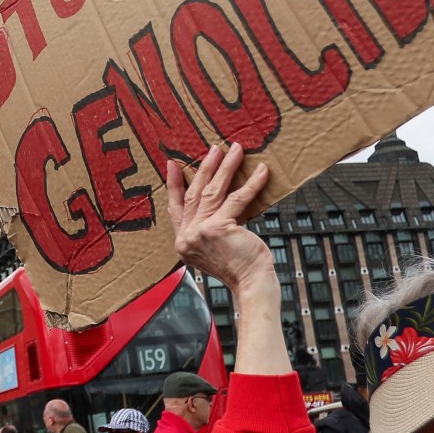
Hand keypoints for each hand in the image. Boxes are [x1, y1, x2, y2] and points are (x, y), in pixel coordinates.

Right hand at [167, 144, 273, 297]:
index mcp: (182, 241)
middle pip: (195, 193)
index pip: (176, 206)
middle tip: (214, 149)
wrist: (250, 284)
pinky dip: (251, 183)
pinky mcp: (218, 227)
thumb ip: (207, 227)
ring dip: (226, 167)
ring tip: (235, 150)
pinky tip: (261, 171)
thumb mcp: (214, 247)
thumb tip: (217, 197)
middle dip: (205, 168)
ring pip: (213, 191)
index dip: (174, 184)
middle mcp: (187, 236)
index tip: (172, 164)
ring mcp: (200, 231)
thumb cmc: (238, 267)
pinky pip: (237, 199)